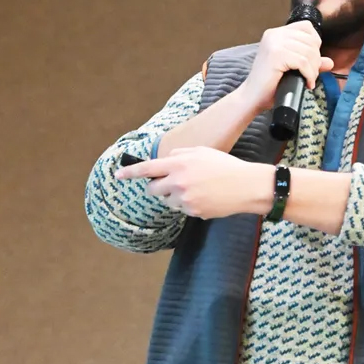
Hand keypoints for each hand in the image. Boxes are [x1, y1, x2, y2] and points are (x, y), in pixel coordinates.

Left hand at [114, 146, 270, 218]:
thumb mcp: (201, 151)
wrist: (246, 186)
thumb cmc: (224, 166)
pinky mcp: (192, 212)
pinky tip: (204, 198)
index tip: (118, 175)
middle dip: (158, 188)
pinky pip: (182, 209)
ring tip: (196, 189)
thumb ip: (179, 155)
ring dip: (175, 197)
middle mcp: (178, 182)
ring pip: (168, 201)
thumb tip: (165, 161)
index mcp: (178, 163)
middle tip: (170, 184)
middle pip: (153, 190)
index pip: (147, 169)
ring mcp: (185, 199)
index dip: (130, 173)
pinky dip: (189, 205)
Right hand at [239, 19, 334, 113]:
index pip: (306, 26)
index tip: (312, 60)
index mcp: (275, 33)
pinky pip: (303, 62)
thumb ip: (309, 62)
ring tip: (308, 80)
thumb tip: (330, 62)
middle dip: (316, 60)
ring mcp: (274, 43)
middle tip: (311, 75)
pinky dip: (309, 74)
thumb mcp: (291, 69)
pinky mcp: (276, 54)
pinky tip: (306, 83)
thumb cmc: (269, 85)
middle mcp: (274, 34)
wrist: (252, 98)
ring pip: (309, 52)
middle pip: (310, 40)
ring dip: (313, 69)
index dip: (315, 42)